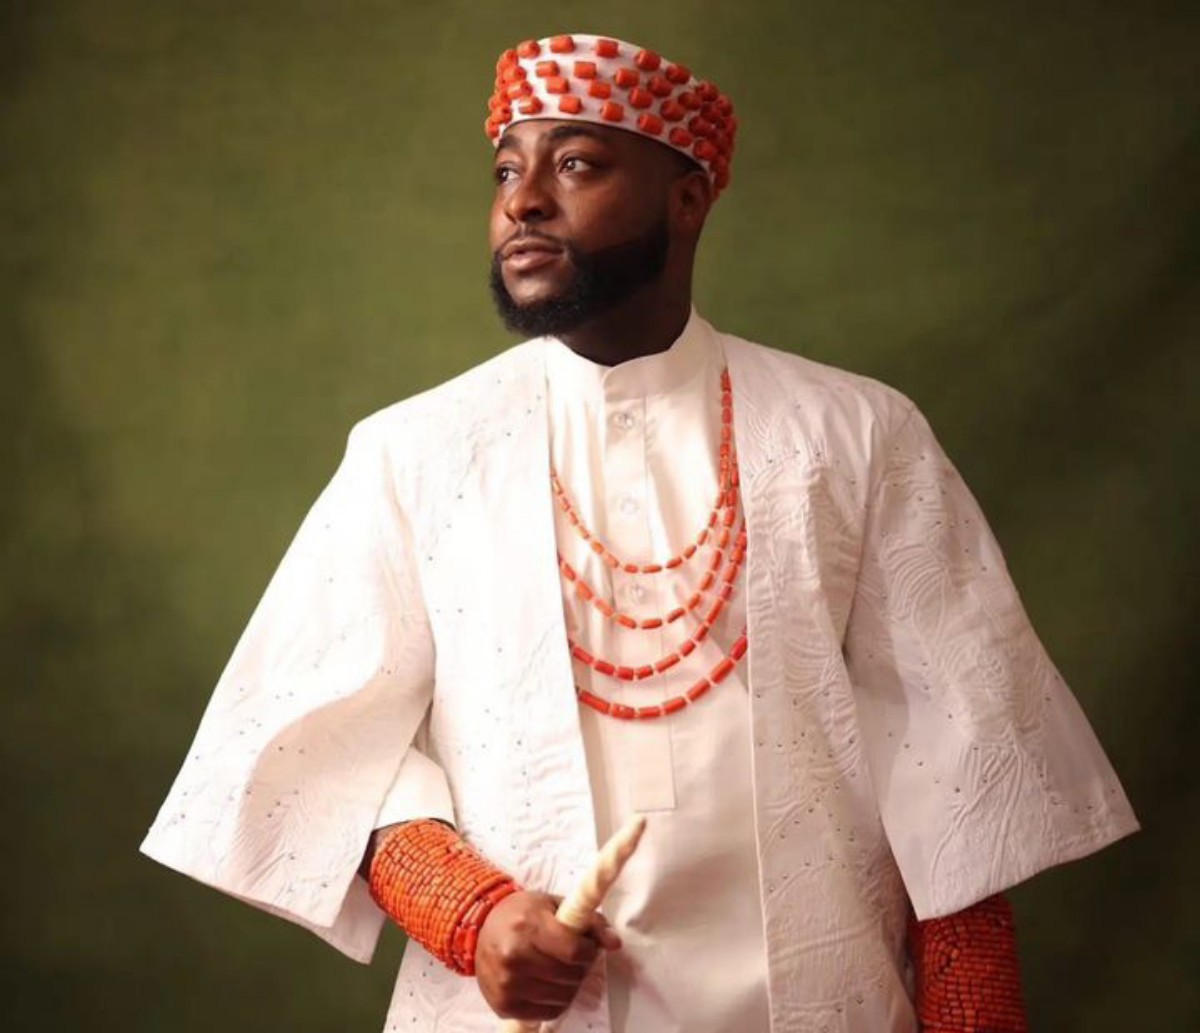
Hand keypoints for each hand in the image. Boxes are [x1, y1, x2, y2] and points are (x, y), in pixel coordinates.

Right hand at [475, 890, 620, 1021]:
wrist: (480, 928)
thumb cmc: (522, 914)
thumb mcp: (555, 905)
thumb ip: (589, 921)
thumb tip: (615, 943)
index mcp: (528, 926)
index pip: (573, 951)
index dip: (589, 951)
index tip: (588, 946)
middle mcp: (514, 956)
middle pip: (569, 976)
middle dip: (580, 968)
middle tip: (574, 958)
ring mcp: (507, 983)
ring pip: (561, 998)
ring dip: (569, 986)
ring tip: (561, 971)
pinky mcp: (503, 1004)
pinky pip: (546, 1013)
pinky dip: (555, 1002)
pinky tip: (548, 985)